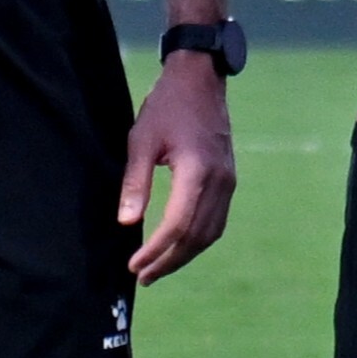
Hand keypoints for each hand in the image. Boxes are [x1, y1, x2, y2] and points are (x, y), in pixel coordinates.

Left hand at [118, 57, 234, 283]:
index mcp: (197, 171)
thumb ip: (135, 183)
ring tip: (158, 268)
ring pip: (210, 233)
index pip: (178, 225)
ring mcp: (229, 182)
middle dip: (169, 261)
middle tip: (143, 277)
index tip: (135, 265)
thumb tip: (127, 223)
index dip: (156, 250)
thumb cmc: (167, 107)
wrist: (200, 80)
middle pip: (197, 236)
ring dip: (185, 255)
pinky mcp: (229, 180)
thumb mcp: (141, 140)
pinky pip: (216, 221)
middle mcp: (220, 181)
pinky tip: (179, 247)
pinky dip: (198, 240)